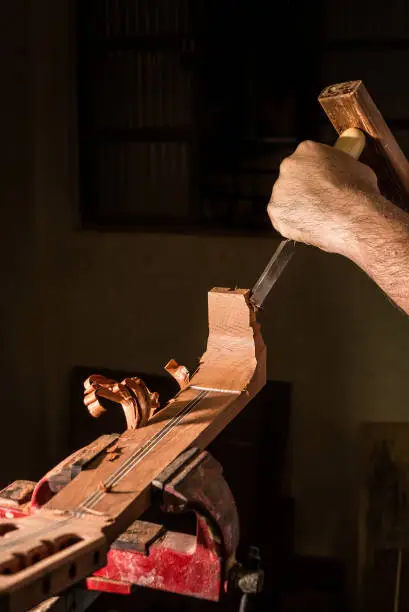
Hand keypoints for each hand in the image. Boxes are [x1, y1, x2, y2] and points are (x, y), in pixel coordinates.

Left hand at [267, 140, 379, 258]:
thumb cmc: (359, 192)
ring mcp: (279, 190)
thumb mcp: (355, 166)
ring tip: (317, 216)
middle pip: (293, 178)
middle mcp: (288, 166)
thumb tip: (342, 171)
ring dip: (298, 206)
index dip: (316, 173)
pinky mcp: (276, 212)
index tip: (324, 182)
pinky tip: (310, 226)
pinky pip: (283, 218)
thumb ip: (339, 167)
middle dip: (303, 188)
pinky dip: (294, 223)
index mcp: (307, 150)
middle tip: (319, 201)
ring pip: (286, 198)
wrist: (353, 218)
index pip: (307, 159)